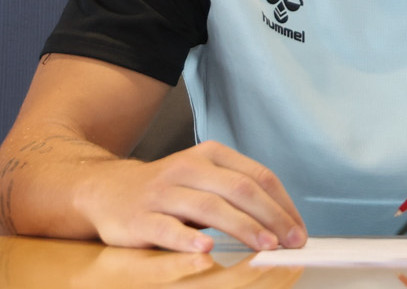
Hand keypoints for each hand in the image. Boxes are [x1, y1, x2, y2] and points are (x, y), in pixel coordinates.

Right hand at [77, 141, 305, 252]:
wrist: (107, 190)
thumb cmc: (168, 190)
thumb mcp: (203, 179)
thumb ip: (237, 194)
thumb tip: (283, 223)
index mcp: (210, 155)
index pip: (257, 176)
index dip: (283, 204)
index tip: (299, 230)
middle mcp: (188, 168)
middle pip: (239, 190)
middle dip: (271, 217)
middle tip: (291, 241)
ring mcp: (163, 192)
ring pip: (209, 207)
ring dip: (242, 227)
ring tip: (265, 245)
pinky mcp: (140, 217)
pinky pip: (168, 228)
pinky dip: (189, 240)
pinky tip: (207, 250)